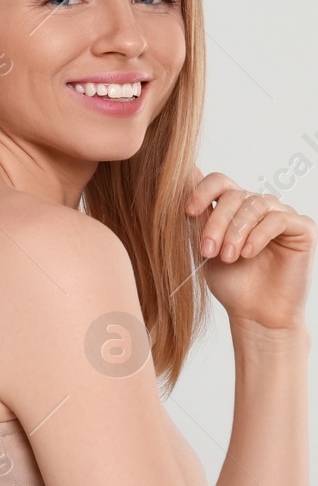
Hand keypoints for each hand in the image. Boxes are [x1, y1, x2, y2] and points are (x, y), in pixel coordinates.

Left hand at [186, 168, 314, 331]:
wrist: (255, 313)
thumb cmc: (230, 281)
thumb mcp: (205, 245)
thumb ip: (198, 214)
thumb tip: (181, 173)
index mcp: (234, 207)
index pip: (219, 181)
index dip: (201, 190)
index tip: (188, 211)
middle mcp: (258, 206)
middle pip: (233, 195)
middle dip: (216, 223)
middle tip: (208, 251)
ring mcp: (281, 215)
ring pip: (255, 205)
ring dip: (235, 231)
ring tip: (228, 257)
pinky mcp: (302, 228)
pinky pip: (278, 219)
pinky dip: (258, 235)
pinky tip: (248, 253)